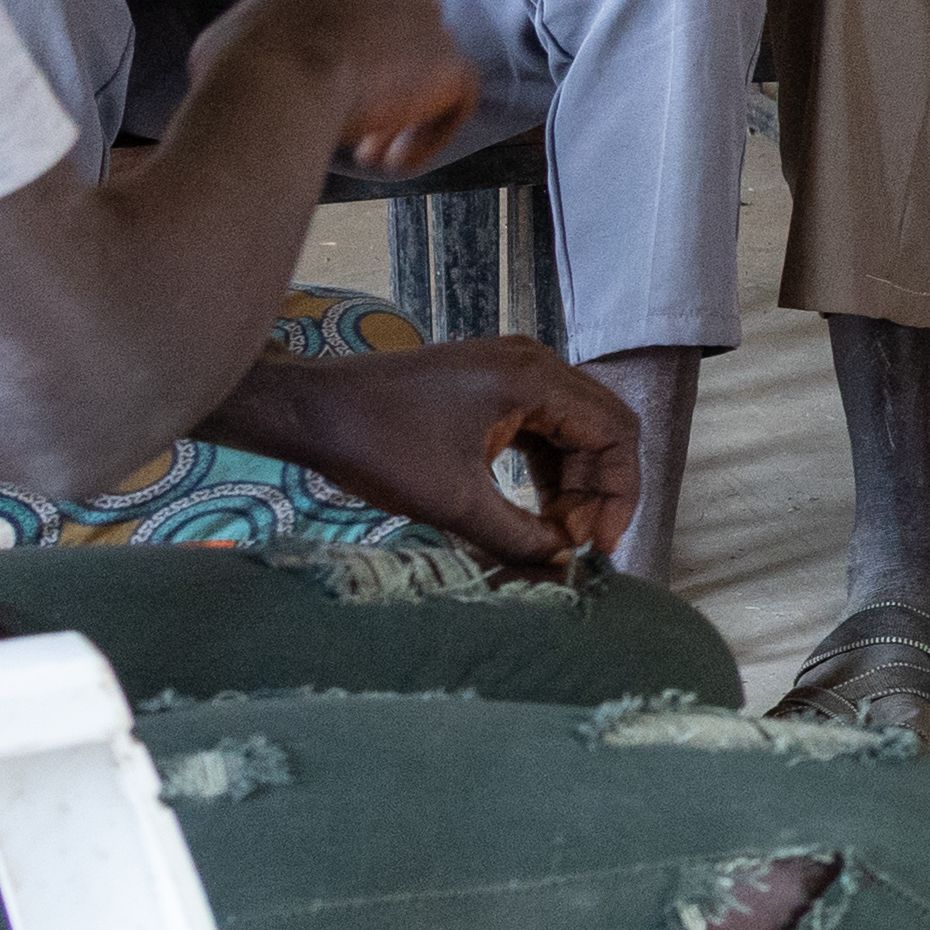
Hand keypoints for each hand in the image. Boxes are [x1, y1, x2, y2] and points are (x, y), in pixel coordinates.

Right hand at [199, 0, 476, 179]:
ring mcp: (425, 20)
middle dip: (393, 63)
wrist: (280, 81)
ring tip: (371, 150)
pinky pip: (452, 102)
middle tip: (364, 113)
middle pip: (416, 15)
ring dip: (403, 107)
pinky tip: (394, 161)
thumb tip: (259, 64)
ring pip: (428, 65)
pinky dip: (427, 135)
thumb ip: (271, 38)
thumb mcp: (238, 32)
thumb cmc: (240, 61)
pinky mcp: (446, 62)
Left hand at [216, 330, 643, 571]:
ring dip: (573, 485)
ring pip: (573, 432)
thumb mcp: (453, 502)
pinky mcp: (491, 388)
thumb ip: (519, 535)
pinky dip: (546, 471)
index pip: (616, 432)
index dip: (618, 494)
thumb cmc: (378, 447)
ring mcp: (512, 372)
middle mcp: (534, 364)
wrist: (311, 411)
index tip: (597, 545)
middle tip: (576, 544)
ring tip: (554, 535)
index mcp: (535, 378)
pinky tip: (533, 510)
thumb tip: (565, 565)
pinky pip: (542, 429)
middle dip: (599, 492)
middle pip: (602, 429)